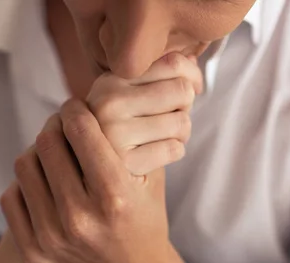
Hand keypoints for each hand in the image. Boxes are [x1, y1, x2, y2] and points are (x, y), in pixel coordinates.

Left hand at [1, 101, 223, 262]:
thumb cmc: (145, 223)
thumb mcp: (150, 180)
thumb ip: (126, 138)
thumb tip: (90, 96)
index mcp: (115, 197)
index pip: (79, 127)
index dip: (76, 109)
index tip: (77, 109)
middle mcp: (80, 220)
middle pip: (46, 142)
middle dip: (56, 126)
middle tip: (65, 130)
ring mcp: (52, 240)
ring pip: (24, 165)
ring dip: (39, 154)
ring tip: (56, 160)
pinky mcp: (33, 255)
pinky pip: (11, 196)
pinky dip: (26, 187)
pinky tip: (46, 190)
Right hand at [87, 52, 202, 175]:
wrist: (96, 176)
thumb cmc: (120, 132)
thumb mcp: (128, 97)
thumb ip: (158, 75)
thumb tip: (193, 58)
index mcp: (110, 81)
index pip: (171, 64)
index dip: (191, 76)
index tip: (192, 88)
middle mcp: (107, 103)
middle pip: (181, 91)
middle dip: (185, 106)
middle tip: (174, 119)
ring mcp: (113, 134)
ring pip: (181, 122)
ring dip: (182, 133)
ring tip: (167, 137)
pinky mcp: (125, 163)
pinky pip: (174, 149)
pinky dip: (175, 151)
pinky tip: (160, 153)